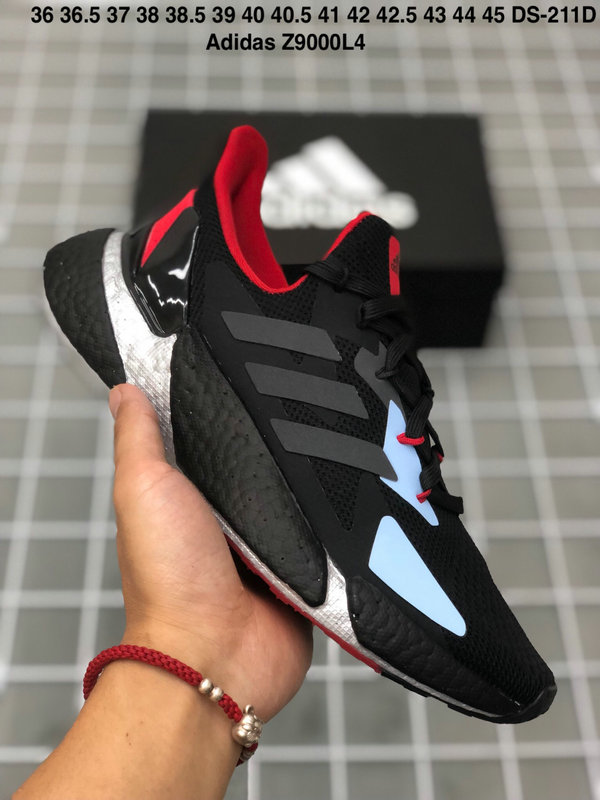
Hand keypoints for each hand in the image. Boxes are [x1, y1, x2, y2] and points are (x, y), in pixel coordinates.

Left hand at [110, 383, 312, 721]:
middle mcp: (232, 522)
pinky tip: (351, 497)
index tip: (254, 371)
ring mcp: (271, 547)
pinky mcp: (305, 571)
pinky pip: (330, 537)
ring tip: (339, 444)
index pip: (216, 441)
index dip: (231, 411)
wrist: (214, 655)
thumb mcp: (144, 489)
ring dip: (312, 485)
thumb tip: (125, 390)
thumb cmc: (167, 579)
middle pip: (265, 467)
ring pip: (302, 499)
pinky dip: (337, 524)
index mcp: (193, 498)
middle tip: (310, 402)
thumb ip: (140, 439)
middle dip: (283, 445)